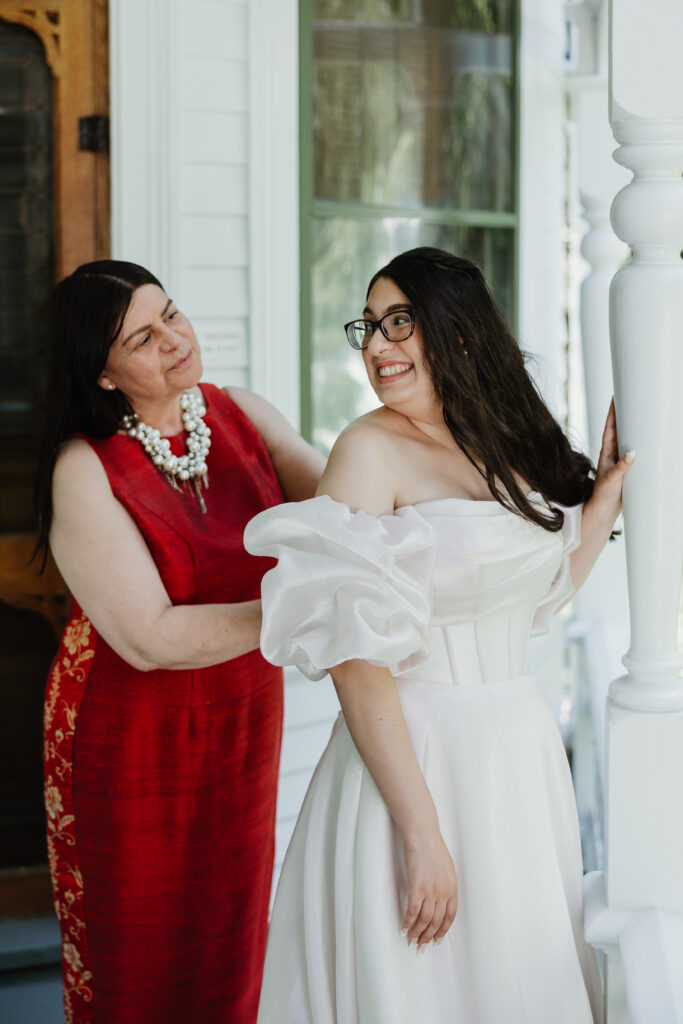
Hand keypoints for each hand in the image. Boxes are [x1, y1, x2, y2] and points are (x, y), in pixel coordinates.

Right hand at [401, 828, 457, 947]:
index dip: (442, 931)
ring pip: (424, 920)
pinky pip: (412, 911)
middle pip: (436, 921)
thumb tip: (441, 898)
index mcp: (452, 888)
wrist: (423, 835)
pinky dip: (407, 922)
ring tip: (411, 940)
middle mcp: (443, 892)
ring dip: (417, 933)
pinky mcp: (416, 887)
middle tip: (421, 946)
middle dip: (428, 937)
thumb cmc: (433, 847)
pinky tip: (403, 928)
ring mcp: (430, 890)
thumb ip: (446, 884)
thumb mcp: (447, 868)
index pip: (449, 916)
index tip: (436, 940)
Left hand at [592, 397, 634, 520]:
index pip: (609, 428)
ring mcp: (620, 460)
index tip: (615, 397)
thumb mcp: (612, 479)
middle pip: (619, 429)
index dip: (612, 412)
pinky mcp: (627, 468)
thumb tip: (632, 453)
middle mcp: (613, 453)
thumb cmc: (603, 495)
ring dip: (633, 427)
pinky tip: (647, 440)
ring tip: (641, 413)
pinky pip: (634, 451)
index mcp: (606, 452)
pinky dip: (640, 443)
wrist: (603, 510)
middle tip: (632, 398)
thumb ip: (622, 467)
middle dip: (624, 414)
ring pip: (628, 439)